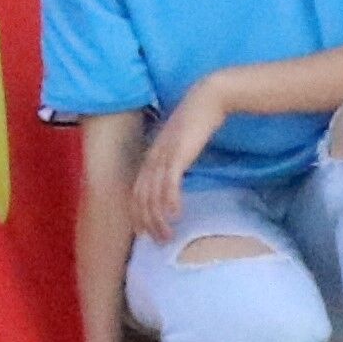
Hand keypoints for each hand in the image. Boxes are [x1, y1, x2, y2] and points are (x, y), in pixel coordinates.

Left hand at [131, 83, 226, 243]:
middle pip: (141, 197)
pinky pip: (170, 181)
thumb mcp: (180, 146)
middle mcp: (152, 158)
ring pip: (153, 193)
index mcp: (151, 157)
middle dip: (146, 222)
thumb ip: (175, 162)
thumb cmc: (196, 123)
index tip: (145, 233)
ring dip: (159, 218)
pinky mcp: (178, 152)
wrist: (205, 99)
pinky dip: (170, 199)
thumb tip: (177, 180)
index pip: (136, 191)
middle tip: (158, 242)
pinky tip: (176, 214)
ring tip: (167, 235)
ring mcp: (163, 155)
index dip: (138, 214)